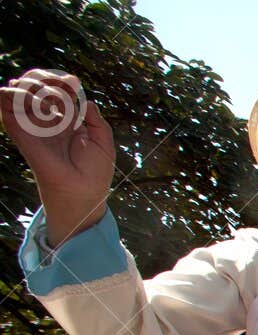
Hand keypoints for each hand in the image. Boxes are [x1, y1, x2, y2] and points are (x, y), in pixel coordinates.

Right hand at [0, 70, 114, 244]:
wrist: (82, 190)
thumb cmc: (95, 171)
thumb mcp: (103, 142)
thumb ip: (97, 120)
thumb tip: (87, 102)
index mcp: (65, 120)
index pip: (55, 90)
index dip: (62, 81)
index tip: (75, 83)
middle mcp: (46, 120)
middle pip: (35, 85)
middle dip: (46, 77)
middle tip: (62, 84)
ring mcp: (31, 124)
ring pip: (19, 89)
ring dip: (31, 83)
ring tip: (48, 93)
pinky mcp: (19, 130)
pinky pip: (6, 104)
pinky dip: (15, 93)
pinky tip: (32, 98)